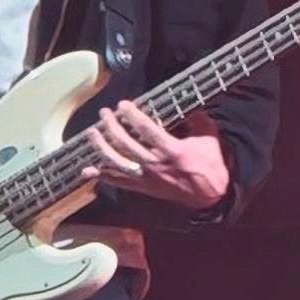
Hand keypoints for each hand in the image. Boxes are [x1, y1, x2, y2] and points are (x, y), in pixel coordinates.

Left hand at [83, 100, 228, 214]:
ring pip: (117, 162)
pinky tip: (89, 170)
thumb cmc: (211, 164)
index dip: (132, 115)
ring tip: (92, 133)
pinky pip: (119, 182)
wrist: (211, 195)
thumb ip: (196, 119)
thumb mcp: (209, 137)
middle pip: (125, 144)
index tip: (122, 105)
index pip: (146, 129)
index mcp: (172, 150)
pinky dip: (103, 176)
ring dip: (101, 147)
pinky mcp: (144, 188)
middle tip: (104, 114)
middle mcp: (155, 164)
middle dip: (111, 127)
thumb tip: (185, 103)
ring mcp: (147, 178)